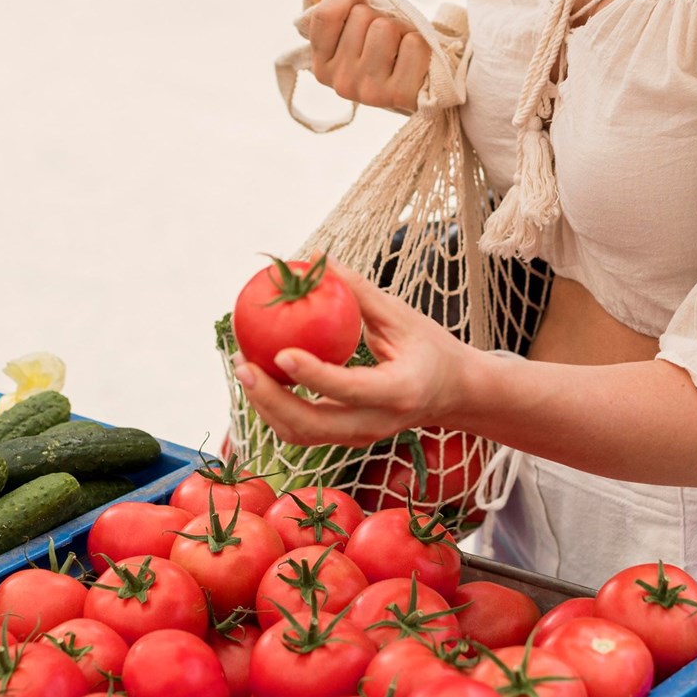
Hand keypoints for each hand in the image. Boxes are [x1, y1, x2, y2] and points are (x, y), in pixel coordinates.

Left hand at [234, 257, 477, 446]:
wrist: (453, 393)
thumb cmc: (431, 348)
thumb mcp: (402, 315)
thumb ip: (359, 291)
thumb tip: (317, 257)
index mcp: (398, 391)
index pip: (350, 388)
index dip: (313, 374)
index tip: (281, 352)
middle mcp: (376, 423)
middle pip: (313, 425)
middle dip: (270, 399)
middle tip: (243, 364)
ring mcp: (360, 437)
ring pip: (301, 434)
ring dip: (265, 406)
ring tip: (244, 367)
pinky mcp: (346, 438)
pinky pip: (303, 431)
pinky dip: (276, 409)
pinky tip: (260, 379)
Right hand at [304, 0, 428, 113]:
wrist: (422, 87)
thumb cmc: (385, 52)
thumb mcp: (355, 32)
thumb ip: (333, 9)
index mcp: (323, 65)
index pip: (325, 15)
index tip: (361, 1)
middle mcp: (341, 81)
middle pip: (361, 16)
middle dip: (380, 15)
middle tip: (388, 36)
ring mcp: (368, 91)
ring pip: (386, 27)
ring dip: (401, 28)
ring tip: (402, 46)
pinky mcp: (399, 95)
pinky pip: (413, 43)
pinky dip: (421, 43)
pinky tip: (416, 59)